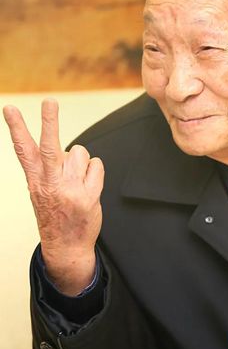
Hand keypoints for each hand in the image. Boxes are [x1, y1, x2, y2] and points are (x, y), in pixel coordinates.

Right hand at [3, 99, 103, 294]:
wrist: (66, 246)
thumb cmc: (54, 214)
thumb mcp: (39, 192)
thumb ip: (47, 168)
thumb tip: (62, 147)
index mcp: (36, 180)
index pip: (23, 150)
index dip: (17, 128)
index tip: (10, 108)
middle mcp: (51, 184)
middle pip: (50, 147)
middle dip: (50, 122)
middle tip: (50, 102)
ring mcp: (70, 190)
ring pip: (80, 153)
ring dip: (81, 161)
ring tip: (76, 179)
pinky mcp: (89, 196)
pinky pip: (96, 166)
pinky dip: (95, 170)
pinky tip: (88, 184)